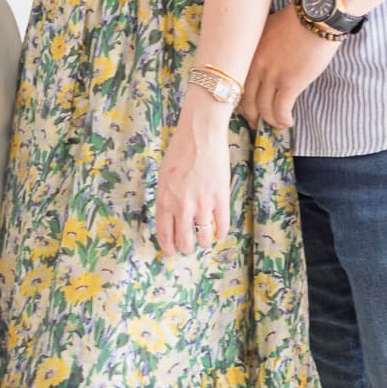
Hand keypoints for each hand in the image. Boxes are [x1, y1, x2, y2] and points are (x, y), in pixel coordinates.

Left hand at [155, 104, 230, 256]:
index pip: (164, 234)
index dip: (168, 247)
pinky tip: (219, 233)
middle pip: (184, 241)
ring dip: (204, 243)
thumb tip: (172, 217)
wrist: (200, 135)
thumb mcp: (164, 176)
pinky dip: (221, 233)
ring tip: (204, 242)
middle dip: (186, 248)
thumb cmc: (180, 151)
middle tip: (188, 247)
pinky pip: (222, 226)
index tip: (171, 252)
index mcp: (165, 200)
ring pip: (204, 237)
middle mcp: (182, 206)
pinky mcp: (220, 199)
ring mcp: (202, 204)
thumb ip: (167, 198)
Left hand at [241, 7, 342, 128]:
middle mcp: (255, 65)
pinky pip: (281, 109)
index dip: (239, 99)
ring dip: (270, 120)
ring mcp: (272, 75)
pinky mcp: (290, 83)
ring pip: (264, 108)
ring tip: (278, 124)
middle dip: (251, 115)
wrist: (317, 16)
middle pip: (246, 99)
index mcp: (248, 52)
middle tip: (255, 123)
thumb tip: (266, 63)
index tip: (243, 107)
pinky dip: (283, 119)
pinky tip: (288, 122)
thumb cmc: (297, 19)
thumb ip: (262, 48)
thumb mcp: (268, 30)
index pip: (236, 82)